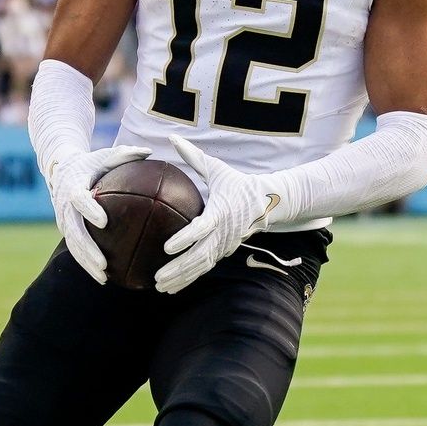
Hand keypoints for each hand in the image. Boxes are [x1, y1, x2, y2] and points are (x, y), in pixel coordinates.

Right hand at [46, 145, 150, 282]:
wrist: (60, 167)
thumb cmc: (90, 161)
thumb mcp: (106, 154)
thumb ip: (126, 154)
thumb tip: (150, 152)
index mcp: (73, 186)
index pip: (79, 200)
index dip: (89, 210)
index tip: (103, 222)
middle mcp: (64, 206)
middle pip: (74, 232)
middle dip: (87, 250)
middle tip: (103, 264)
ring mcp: (63, 219)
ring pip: (72, 245)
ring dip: (86, 263)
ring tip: (104, 277)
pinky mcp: (65, 228)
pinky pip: (75, 248)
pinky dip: (86, 263)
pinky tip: (103, 276)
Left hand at [155, 135, 282, 294]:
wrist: (268, 203)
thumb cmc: (237, 183)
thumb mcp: (217, 169)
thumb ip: (193, 157)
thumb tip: (171, 137)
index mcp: (220, 212)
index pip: (202, 229)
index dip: (185, 239)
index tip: (167, 247)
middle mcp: (223, 233)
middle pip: (199, 255)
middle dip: (179, 268)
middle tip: (158, 276)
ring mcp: (224, 246)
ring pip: (201, 266)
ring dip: (181, 278)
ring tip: (160, 286)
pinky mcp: (223, 252)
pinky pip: (204, 269)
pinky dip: (188, 279)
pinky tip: (171, 288)